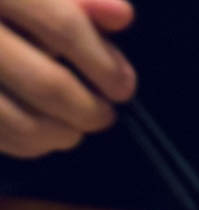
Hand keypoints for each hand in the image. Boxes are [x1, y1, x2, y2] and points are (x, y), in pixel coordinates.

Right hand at [0, 0, 135, 157]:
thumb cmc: (2, 3)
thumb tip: (122, 16)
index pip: (62, 25)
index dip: (102, 62)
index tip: (124, 86)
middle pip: (47, 83)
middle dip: (87, 109)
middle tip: (105, 115)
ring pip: (19, 122)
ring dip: (60, 134)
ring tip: (75, 130)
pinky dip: (27, 144)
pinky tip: (43, 135)